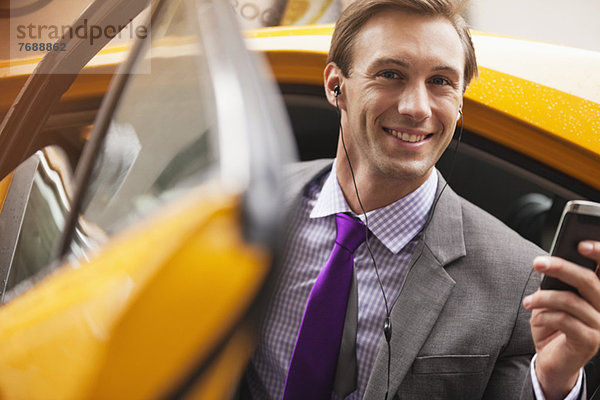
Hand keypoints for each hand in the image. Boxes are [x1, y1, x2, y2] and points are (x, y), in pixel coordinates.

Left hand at [523, 241, 599, 399]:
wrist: (553, 361)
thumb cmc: (554, 325)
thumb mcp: (555, 300)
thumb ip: (560, 283)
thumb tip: (550, 263)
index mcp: (599, 294)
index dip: (599, 253)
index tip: (579, 243)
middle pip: (588, 280)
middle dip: (561, 268)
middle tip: (538, 263)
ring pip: (570, 300)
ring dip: (542, 298)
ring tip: (528, 302)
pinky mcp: (590, 341)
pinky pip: (563, 320)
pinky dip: (544, 316)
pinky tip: (536, 319)